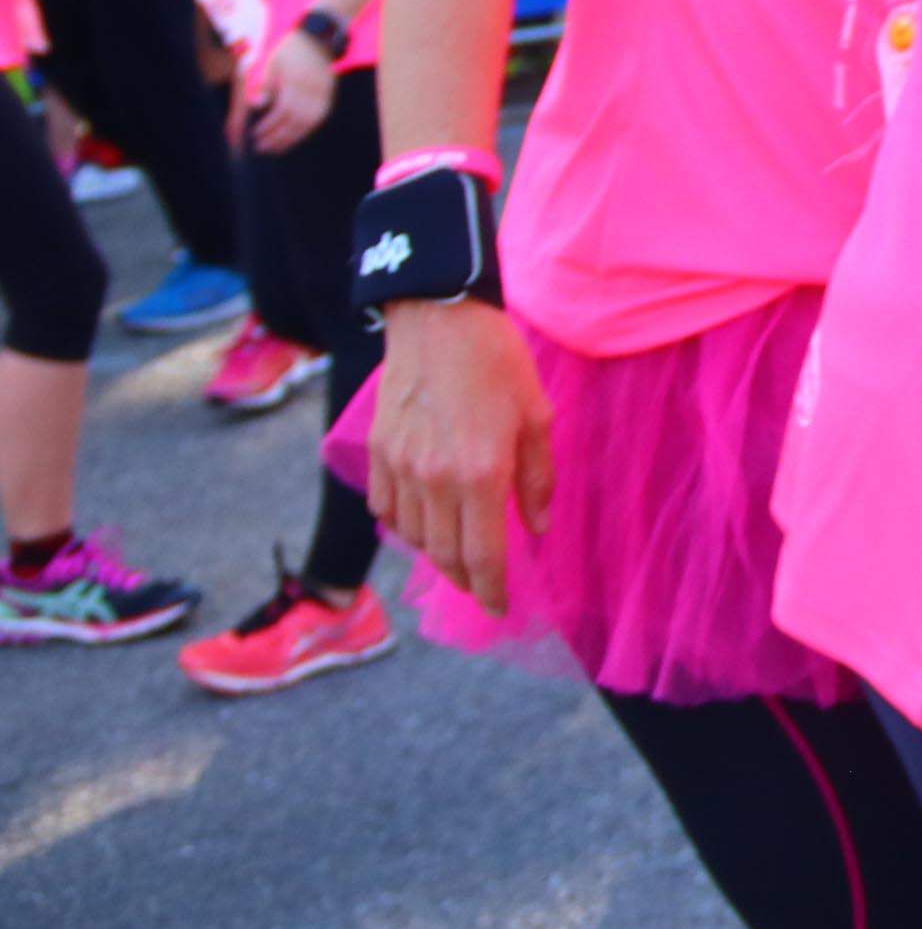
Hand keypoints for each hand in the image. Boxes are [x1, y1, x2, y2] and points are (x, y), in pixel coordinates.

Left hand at [244, 27, 336, 152]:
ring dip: (290, 139)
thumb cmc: (285, 50)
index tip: (254, 133)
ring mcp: (323, 94)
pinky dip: (302, 132)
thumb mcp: (268, 60)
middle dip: (277, 136)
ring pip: (308, 123)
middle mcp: (313, 87)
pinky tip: (290, 139)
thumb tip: (255, 106)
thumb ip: (260, 83)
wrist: (316, 39)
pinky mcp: (328, 98)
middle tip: (260, 147)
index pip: (284, 108)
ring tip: (273, 149)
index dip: (270, 124)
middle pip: (296, 119)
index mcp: (296, 78)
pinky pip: (316, 120)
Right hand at [367, 298, 554, 610]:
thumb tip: (535, 528)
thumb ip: (537, 478)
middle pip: (443, 555)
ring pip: (413, 536)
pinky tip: (423, 522)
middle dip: (465, 580)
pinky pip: (386, 509)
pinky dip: (405, 526)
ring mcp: (399, 467)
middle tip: (482, 587)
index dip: (491, 591)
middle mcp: (434, 478)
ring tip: (458, 552)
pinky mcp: (377, 453)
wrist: (438, 319)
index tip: (500, 609)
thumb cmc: (498, 362)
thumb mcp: (536, 417)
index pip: (481, 556)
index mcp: (480, 473)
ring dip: (436, 553)